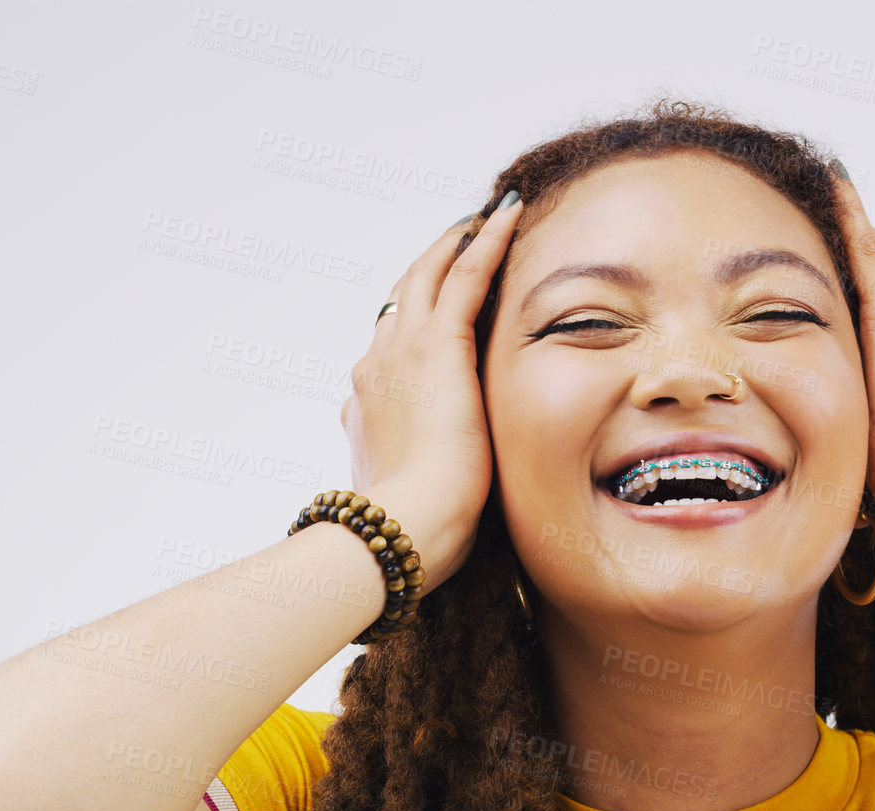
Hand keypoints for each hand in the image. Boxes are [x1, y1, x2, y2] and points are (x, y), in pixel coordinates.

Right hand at [340, 192, 523, 588]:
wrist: (405, 529)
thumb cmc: (416, 533)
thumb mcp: (411, 496)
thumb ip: (420, 479)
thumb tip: (443, 488)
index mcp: (365, 405)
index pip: (391, 349)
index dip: (414, 321)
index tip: (434, 306)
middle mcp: (374, 367)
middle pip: (402, 299)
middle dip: (430, 266)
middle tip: (460, 235)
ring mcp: (400, 352)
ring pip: (429, 277)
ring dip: (457, 242)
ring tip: (486, 217)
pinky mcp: (437, 346)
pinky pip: (465, 276)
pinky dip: (486, 241)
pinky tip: (510, 215)